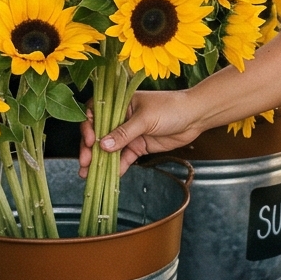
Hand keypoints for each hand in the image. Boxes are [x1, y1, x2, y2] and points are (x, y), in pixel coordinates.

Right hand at [80, 89, 207, 171]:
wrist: (195, 117)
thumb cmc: (170, 108)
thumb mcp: (145, 119)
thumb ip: (124, 133)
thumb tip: (102, 146)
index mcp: (120, 103)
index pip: (96, 112)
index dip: (88, 125)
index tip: (90, 140)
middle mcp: (122, 117)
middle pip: (100, 133)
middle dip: (90, 148)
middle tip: (85, 162)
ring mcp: (130, 133)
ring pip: (110, 148)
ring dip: (100, 161)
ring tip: (89, 175)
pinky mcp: (139, 146)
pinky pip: (124, 158)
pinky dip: (117, 167)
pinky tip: (110, 176)